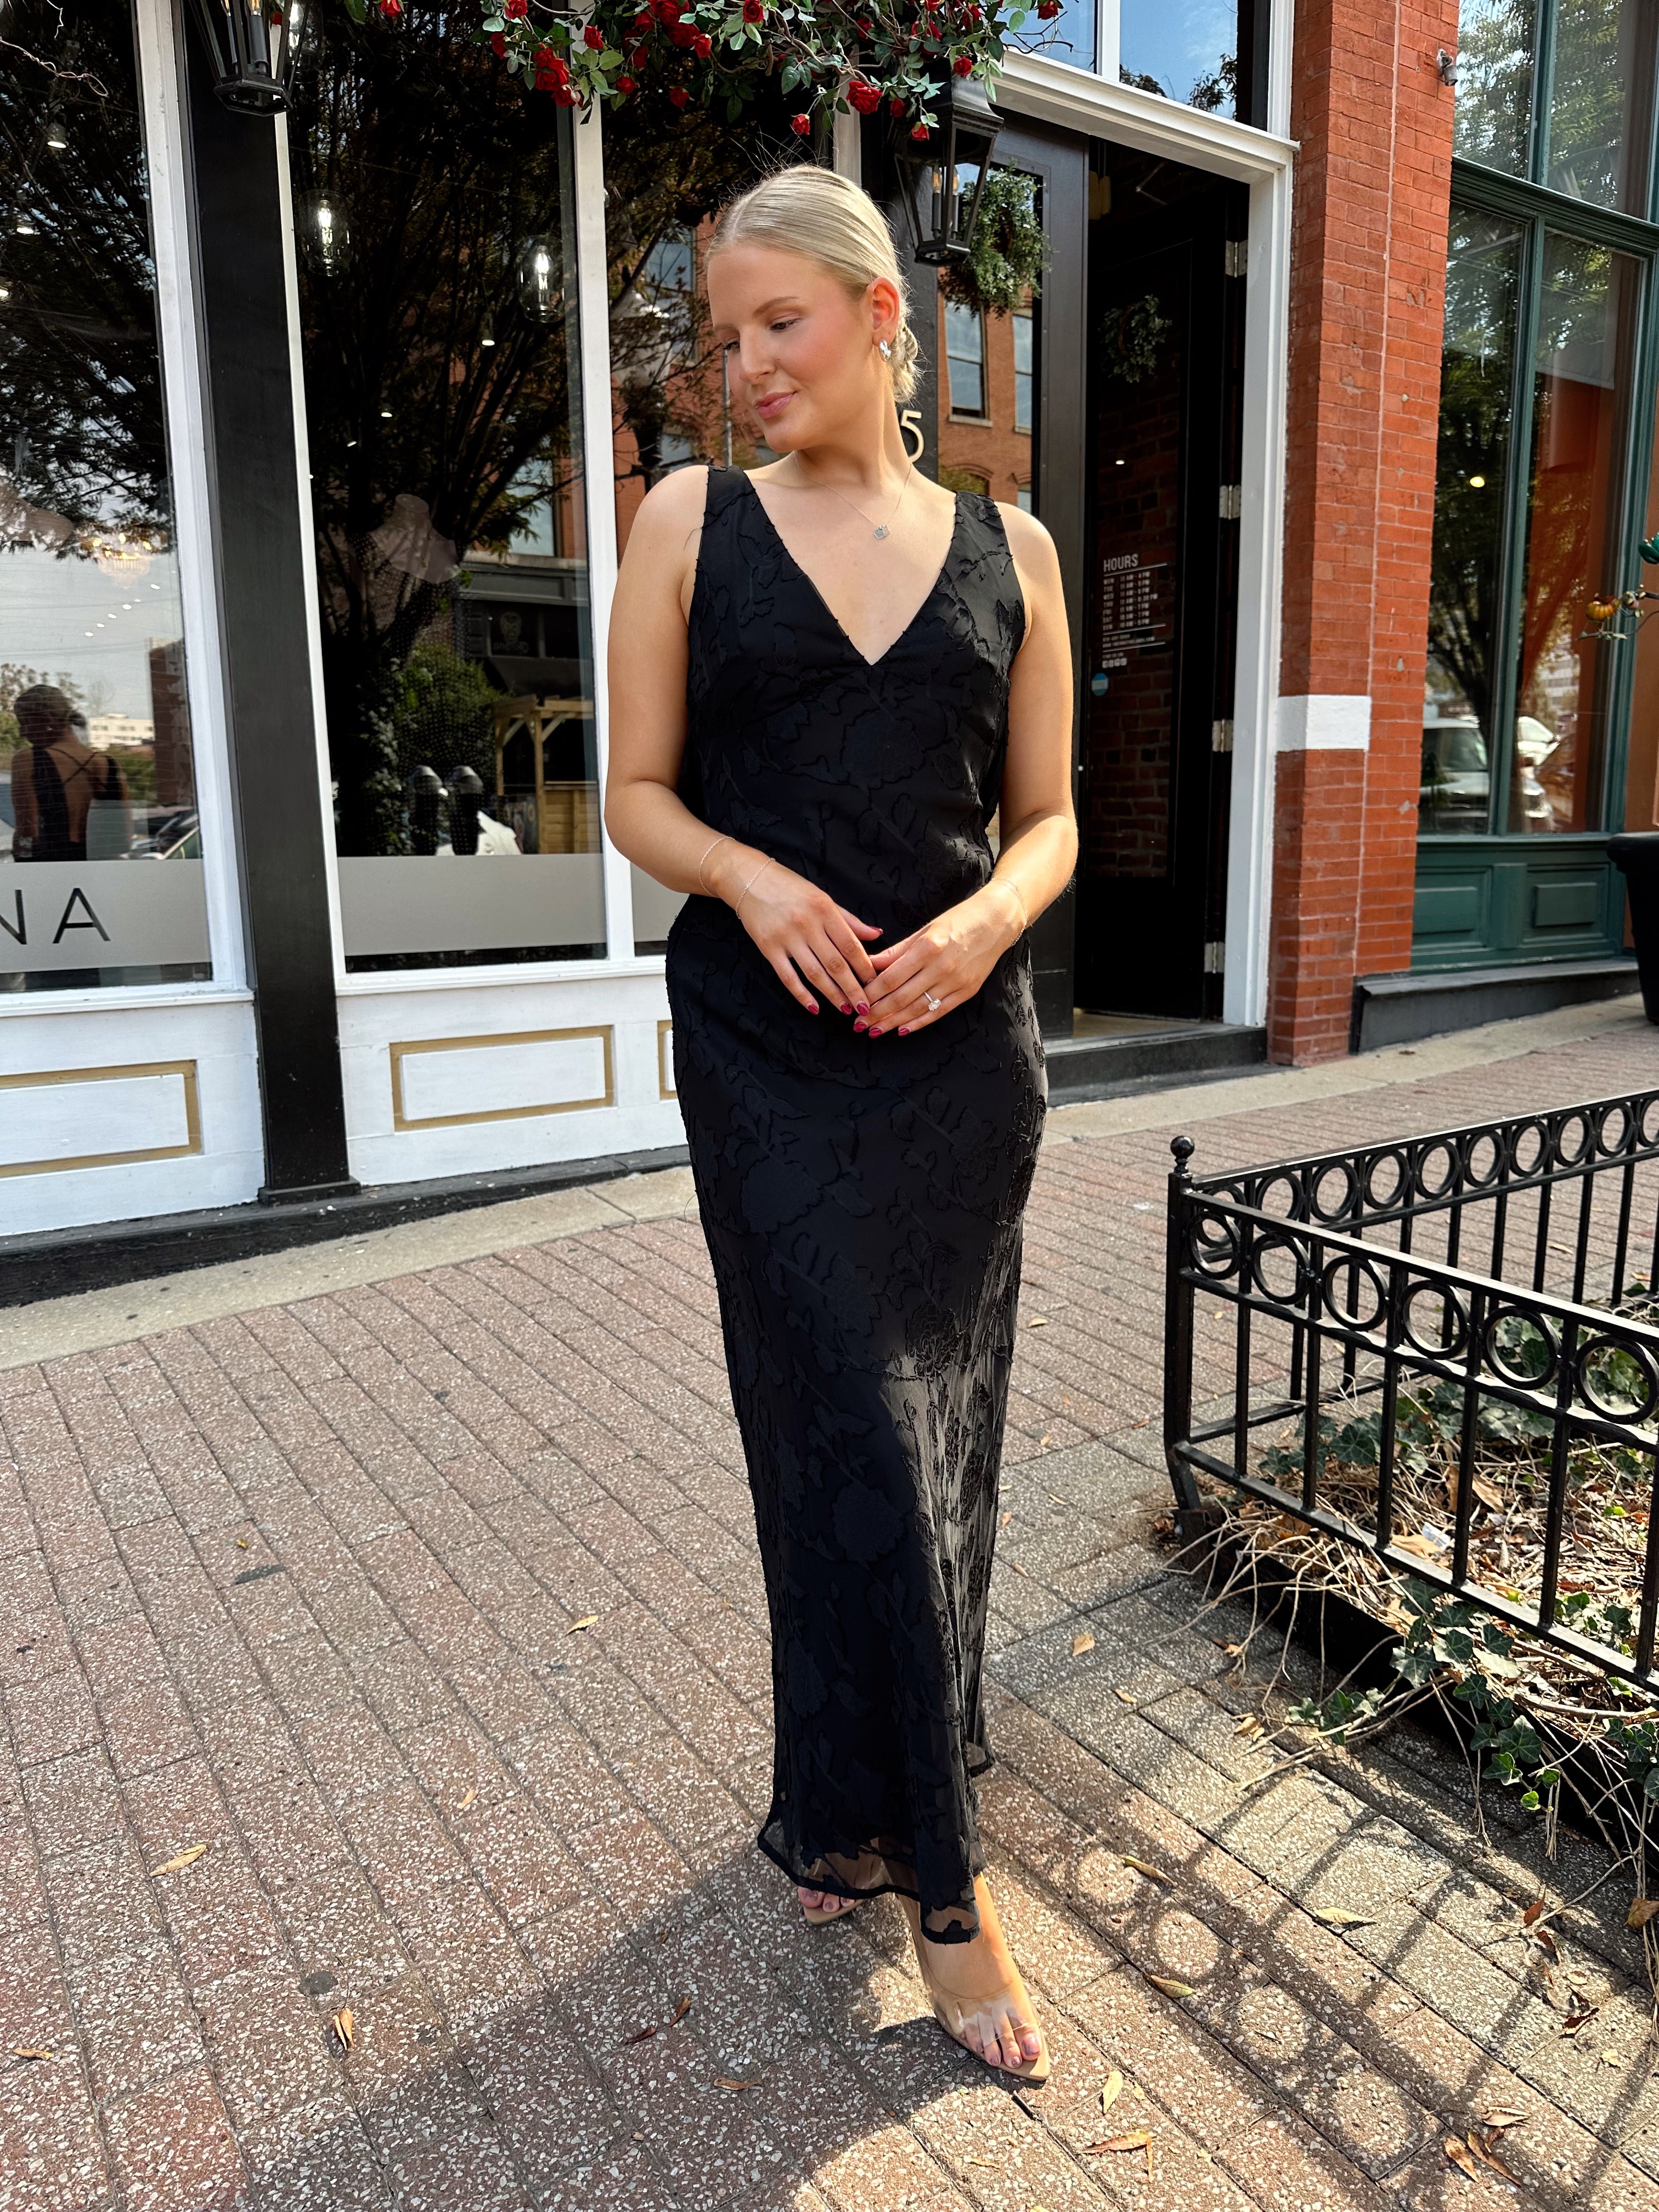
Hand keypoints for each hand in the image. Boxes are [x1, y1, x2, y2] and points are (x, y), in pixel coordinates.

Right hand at [712, 847, 882, 1014]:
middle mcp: (806, 924)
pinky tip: (814, 1008)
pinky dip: (802, 995)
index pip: (850, 944)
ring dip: (832, 995)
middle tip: (865, 1007)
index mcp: (824, 909)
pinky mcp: (768, 948)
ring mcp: (786, 937)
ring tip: (845, 1009)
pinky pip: (788, 977)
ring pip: (814, 973)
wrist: (749, 879)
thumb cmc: (789, 887)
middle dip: (853, 989)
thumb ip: (848, 919)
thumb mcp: (822, 897)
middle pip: (835, 963)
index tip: (875, 983)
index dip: (864, 967)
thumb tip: (876, 935)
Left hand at [859, 883, 1024, 1036]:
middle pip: (901, 997)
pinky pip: (938, 1012)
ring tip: (874, 1031)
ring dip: (893, 1022)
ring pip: (917, 1009)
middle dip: (876, 1013)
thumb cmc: (958, 920)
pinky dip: (919, 1023)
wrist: (996, 922)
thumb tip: (869, 965)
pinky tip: (902, 1030)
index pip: (891, 978)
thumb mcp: (924, 930)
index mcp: (927, 948)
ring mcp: (956, 982)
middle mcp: (941, 967)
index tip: (855, 1002)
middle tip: (857, 1024)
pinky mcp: (966, 992)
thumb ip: (896, 951)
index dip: (871, 993)